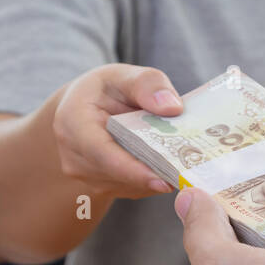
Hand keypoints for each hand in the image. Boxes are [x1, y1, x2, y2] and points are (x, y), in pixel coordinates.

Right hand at [52, 63, 184, 198]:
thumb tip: (172, 107)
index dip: (133, 169)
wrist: (86, 110)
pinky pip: (134, 188)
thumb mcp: (124, 75)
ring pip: (130, 185)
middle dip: (156, 173)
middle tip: (192, 173)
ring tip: (184, 163)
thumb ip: (148, 84)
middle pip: (119, 174)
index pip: (102, 153)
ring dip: (158, 176)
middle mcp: (74, 155)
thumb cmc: (108, 90)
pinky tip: (170, 166)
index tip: (164, 181)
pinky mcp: (102, 187)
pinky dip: (154, 179)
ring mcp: (86, 176)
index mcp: (72, 122)